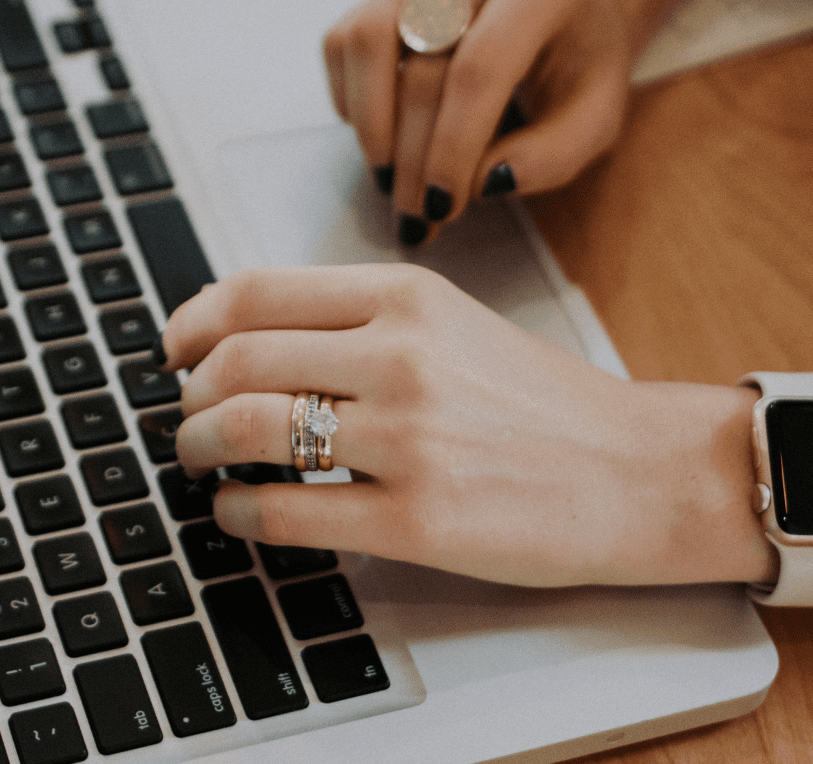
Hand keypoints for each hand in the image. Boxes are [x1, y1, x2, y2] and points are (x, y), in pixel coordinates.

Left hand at [161, 264, 771, 587]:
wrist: (639, 472)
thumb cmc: (545, 404)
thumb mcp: (454, 325)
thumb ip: (360, 321)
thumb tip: (249, 339)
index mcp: (407, 297)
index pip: (256, 291)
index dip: (192, 321)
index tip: (173, 348)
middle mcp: (402, 356)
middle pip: (236, 360)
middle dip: (189, 396)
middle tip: (186, 418)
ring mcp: (408, 439)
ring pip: (247, 430)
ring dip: (199, 449)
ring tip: (202, 463)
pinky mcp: (417, 520)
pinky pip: (285, 512)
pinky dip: (237, 514)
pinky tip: (238, 515)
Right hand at [323, 0, 631, 245]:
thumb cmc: (581, 63)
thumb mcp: (596, 117)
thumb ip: (551, 157)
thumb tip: (482, 182)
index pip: (478, 67)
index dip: (451, 145)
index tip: (442, 207)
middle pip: (421, 61)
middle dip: (412, 153)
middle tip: (414, 215)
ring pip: (367, 40)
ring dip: (371, 123)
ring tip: (390, 178)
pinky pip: (344, 41)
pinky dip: (352, 98)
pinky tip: (384, 134)